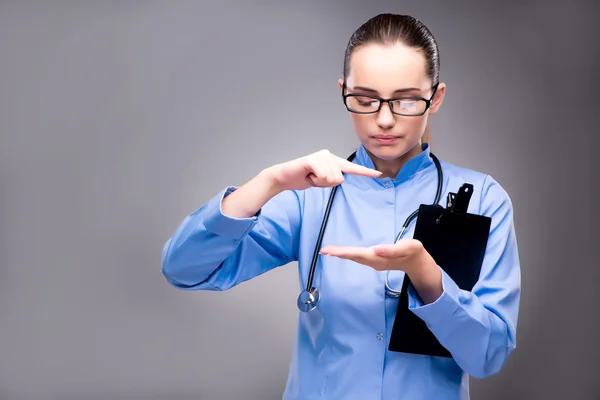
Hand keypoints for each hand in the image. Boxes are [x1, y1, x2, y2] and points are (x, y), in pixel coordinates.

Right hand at [265, 149, 381, 191]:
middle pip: (340, 179)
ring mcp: (322, 156)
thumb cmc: (302, 178)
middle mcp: (329, 155)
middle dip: (325, 184)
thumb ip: (332, 178)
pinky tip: (307, 174)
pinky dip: (315, 180)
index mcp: (333, 160)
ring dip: (319, 182)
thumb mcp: (321, 180)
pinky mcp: (314, 159)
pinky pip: (324, 176)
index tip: (379, 174)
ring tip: (309, 176)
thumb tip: (340, 178)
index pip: (352, 168)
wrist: (283, 177)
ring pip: (332, 179)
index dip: (365, 172)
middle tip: (313, 179)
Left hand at [319, 239, 434, 275]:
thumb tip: (377, 249)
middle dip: (338, 254)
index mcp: (379, 257)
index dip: (344, 253)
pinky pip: (358, 257)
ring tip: (328, 251)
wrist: (417, 262)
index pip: (358, 254)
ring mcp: (374, 262)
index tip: (330, 252)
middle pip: (353, 257)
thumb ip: (393, 249)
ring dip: (341, 254)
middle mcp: (374, 261)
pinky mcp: (374, 260)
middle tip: (323, 251)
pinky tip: (341, 253)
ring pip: (354, 258)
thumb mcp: (407, 247)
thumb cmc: (413, 251)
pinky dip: (348, 254)